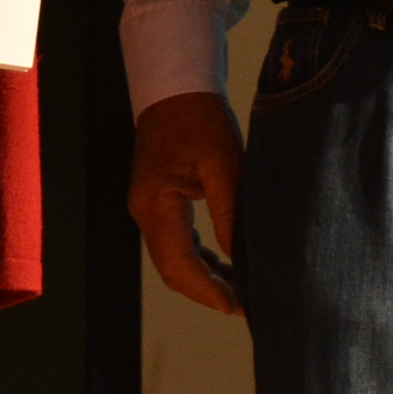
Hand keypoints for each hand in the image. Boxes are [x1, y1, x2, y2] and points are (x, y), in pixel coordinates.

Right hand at [129, 91, 244, 315]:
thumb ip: (230, 211)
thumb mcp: (223, 163)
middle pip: (173, 268)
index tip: (236, 307)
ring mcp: (151, 208)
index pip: (177, 265)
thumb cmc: (200, 119)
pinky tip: (227, 263)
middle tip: (245, 305)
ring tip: (242, 290)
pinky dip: (202, 257)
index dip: (206, 290)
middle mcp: (147, 213)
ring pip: (175, 257)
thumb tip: (243, 256)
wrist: (176, 86)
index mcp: (155, 207)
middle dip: (207, 290)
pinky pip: (179, 240)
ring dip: (206, 276)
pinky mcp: (162, 200)